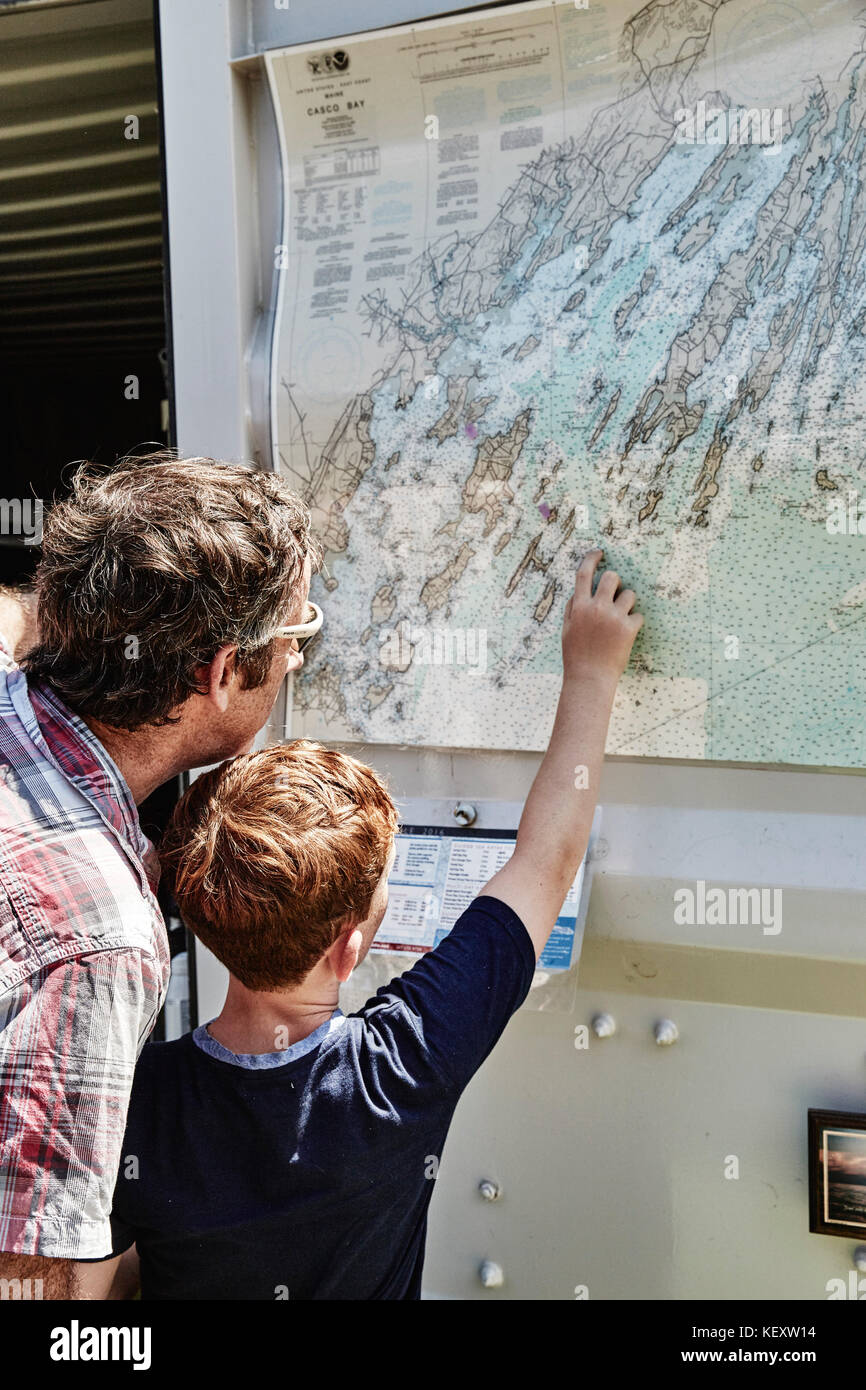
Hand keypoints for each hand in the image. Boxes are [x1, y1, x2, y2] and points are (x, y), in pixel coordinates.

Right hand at [561, 549, 643, 680]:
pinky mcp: (629, 628)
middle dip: (615, 582)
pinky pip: (638, 615)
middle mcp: (596, 608)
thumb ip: (572, 608)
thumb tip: (579, 592)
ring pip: (630, 594)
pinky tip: (626, 635)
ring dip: (627, 603)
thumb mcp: (566, 629)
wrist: (589, 678)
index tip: (599, 553)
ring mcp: (614, 617)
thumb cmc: (576, 656)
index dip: (592, 558)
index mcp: (579, 607)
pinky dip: (634, 623)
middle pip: (612, 577)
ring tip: (620, 619)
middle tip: (614, 593)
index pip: (584, 573)